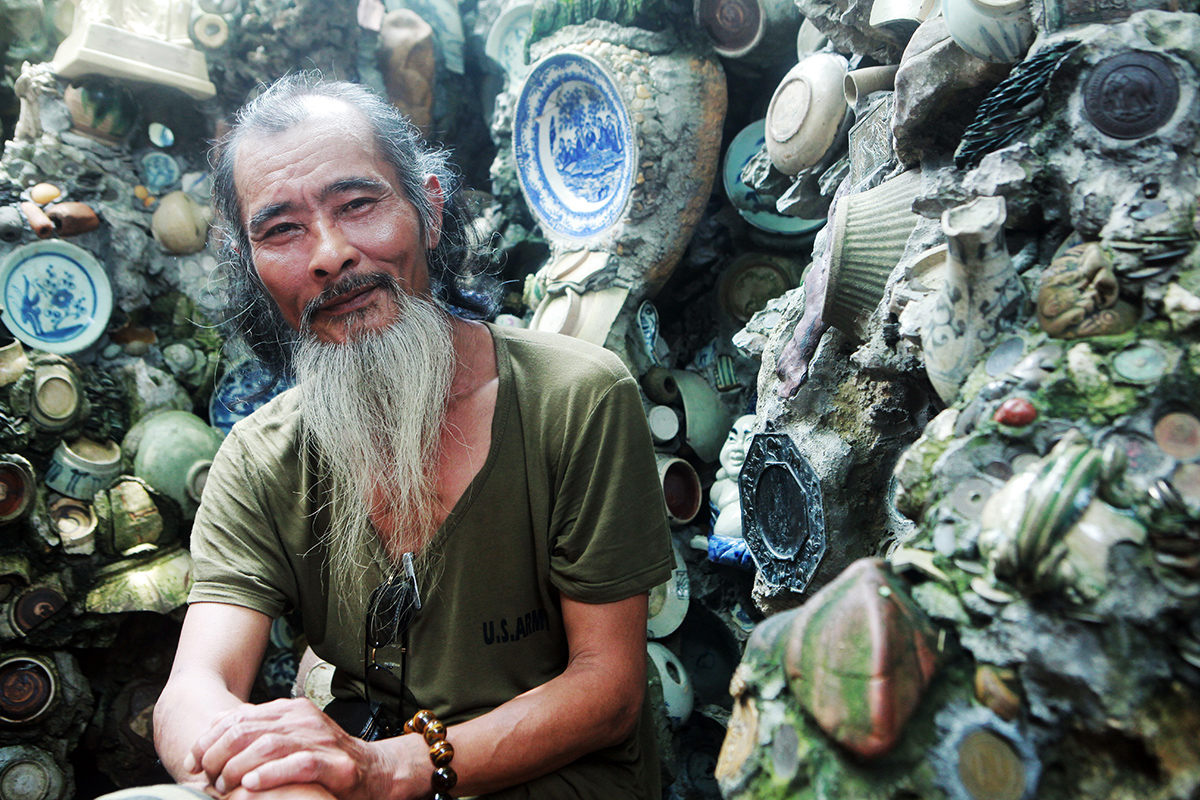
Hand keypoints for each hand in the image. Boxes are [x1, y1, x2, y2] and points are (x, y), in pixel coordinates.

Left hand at [184, 698, 427, 799]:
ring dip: (239, 767)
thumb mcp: (290, 739)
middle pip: (247, 729)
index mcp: (289, 710)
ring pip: (268, 745)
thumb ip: (257, 733)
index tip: (191, 761)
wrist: (375, 770)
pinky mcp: (335, 763)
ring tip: (225, 785)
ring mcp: (320, 739)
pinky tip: (252, 784)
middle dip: (218, 754)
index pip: (237, 717)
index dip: (208, 740)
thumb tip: (213, 733)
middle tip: (208, 777)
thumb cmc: (326, 760)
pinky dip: (272, 774)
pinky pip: (299, 764)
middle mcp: (303, 719)